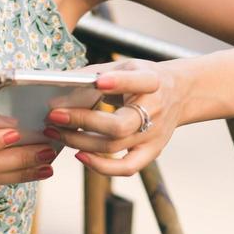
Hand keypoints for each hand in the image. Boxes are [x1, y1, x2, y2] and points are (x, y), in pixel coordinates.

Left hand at [44, 59, 184, 175]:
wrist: (179, 93)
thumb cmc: (142, 78)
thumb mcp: (125, 66)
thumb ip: (94, 74)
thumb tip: (55, 83)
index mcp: (152, 80)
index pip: (139, 82)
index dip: (119, 83)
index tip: (98, 81)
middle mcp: (155, 109)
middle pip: (119, 125)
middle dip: (83, 121)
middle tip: (54, 116)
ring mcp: (155, 134)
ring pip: (114, 146)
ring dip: (79, 141)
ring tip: (55, 132)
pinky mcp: (153, 152)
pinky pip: (127, 168)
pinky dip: (101, 166)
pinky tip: (79, 155)